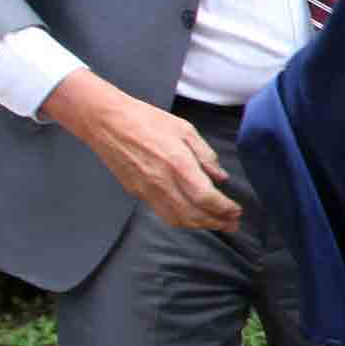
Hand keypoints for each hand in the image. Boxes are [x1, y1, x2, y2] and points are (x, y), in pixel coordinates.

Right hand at [42, 70, 242, 231]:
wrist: (107, 122)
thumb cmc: (147, 120)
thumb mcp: (185, 129)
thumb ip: (205, 155)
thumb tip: (221, 177)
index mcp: (178, 164)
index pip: (206, 197)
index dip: (224, 209)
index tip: (237, 210)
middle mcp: (163, 182)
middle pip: (194, 214)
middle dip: (217, 222)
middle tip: (233, 224)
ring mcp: (147, 191)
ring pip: (178, 219)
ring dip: (200, 225)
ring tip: (217, 224)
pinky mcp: (137, 193)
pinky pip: (163, 213)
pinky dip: (182, 220)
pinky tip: (193, 217)